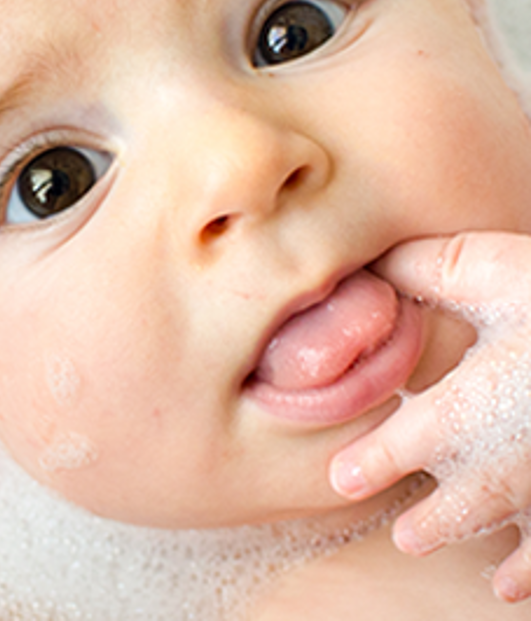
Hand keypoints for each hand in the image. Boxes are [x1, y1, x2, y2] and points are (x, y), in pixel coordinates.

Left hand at [328, 233, 530, 602]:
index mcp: (482, 402)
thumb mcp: (495, 272)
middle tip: (408, 537)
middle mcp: (520, 454)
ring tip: (461, 564)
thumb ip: (429, 272)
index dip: (377, 460)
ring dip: (490, 547)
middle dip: (436, 521)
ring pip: (523, 529)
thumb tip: (373, 267)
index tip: (343, 477)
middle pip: (470, 499)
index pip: (414, 439)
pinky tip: (519, 587)